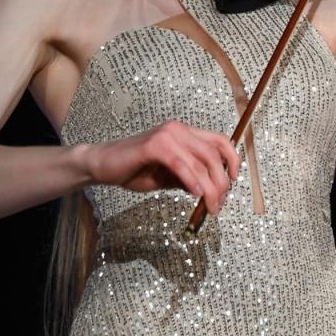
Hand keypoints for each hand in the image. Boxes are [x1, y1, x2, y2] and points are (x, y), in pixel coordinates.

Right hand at [85, 120, 239, 215]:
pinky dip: (192, 179)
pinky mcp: (154, 145)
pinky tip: (197, 194)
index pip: (219, 141)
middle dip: (221, 182)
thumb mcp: (170, 177)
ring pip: (200, 161)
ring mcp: (167, 135)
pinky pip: (180, 164)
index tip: (234, 180)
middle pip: (214, 155)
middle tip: (219, 204)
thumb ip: (191, 178)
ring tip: (211, 205)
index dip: (233, 159)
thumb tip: (212, 190)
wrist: (101, 166)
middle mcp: (179, 129)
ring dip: (210, 186)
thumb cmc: (134, 170)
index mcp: (185, 133)